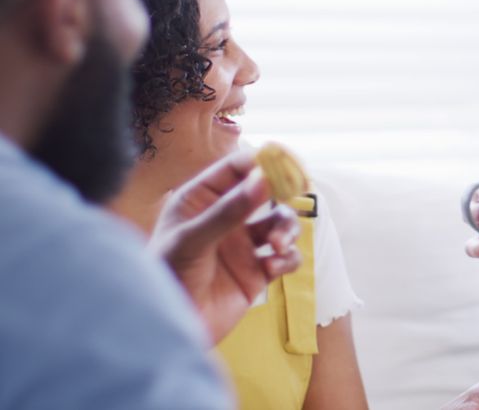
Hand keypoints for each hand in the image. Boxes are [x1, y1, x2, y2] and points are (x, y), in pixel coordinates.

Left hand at [149, 150, 302, 343]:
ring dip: (287, 231)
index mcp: (201, 200)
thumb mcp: (192, 240)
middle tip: (296, 195)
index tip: (285, 163)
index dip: (261, 162)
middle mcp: (224, 218)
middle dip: (283, 196)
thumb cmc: (167, 277)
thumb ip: (228, 211)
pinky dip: (287, 259)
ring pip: (280, 224)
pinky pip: (285, 257)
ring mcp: (242, 245)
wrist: (168, 329)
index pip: (235, 169)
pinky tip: (273, 268)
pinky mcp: (257, 273)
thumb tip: (263, 180)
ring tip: (278, 246)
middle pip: (266, 193)